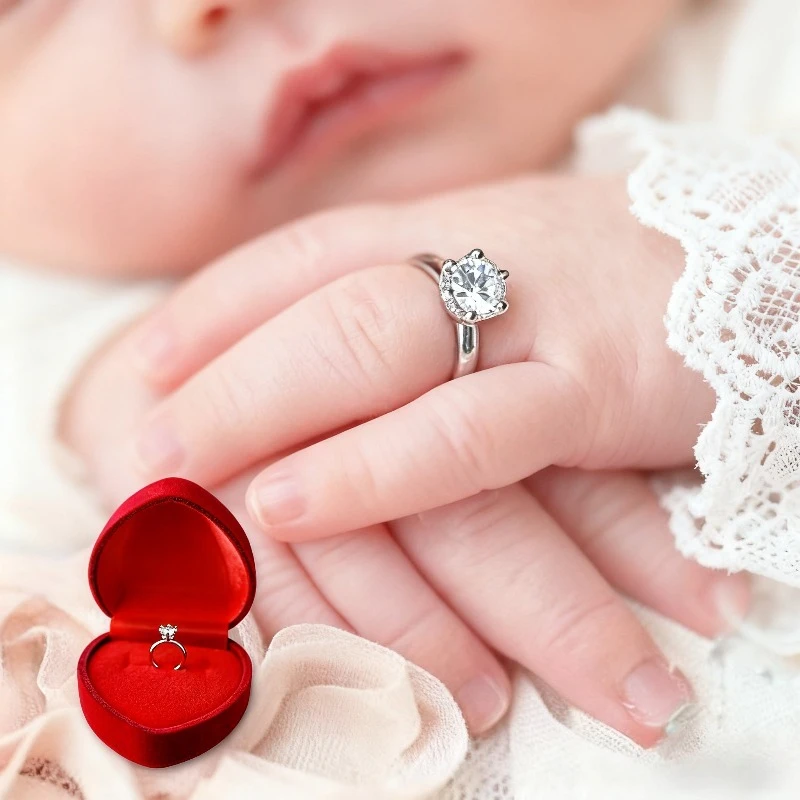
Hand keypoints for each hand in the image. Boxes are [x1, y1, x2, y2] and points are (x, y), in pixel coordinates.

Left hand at [63, 174, 748, 743]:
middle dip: (223, 373)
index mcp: (451, 225)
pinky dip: (372, 467)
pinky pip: (464, 432)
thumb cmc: (611, 285)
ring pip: (373, 350)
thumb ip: (420, 303)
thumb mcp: (502, 270)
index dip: (223, 305)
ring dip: (265, 410)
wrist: (763, 268)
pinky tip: (293, 500)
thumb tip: (317, 364)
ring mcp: (534, 316)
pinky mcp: (591, 388)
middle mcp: (480, 254)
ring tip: (183, 472)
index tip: (155, 358)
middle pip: (321, 303)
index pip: (309, 253)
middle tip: (144, 438)